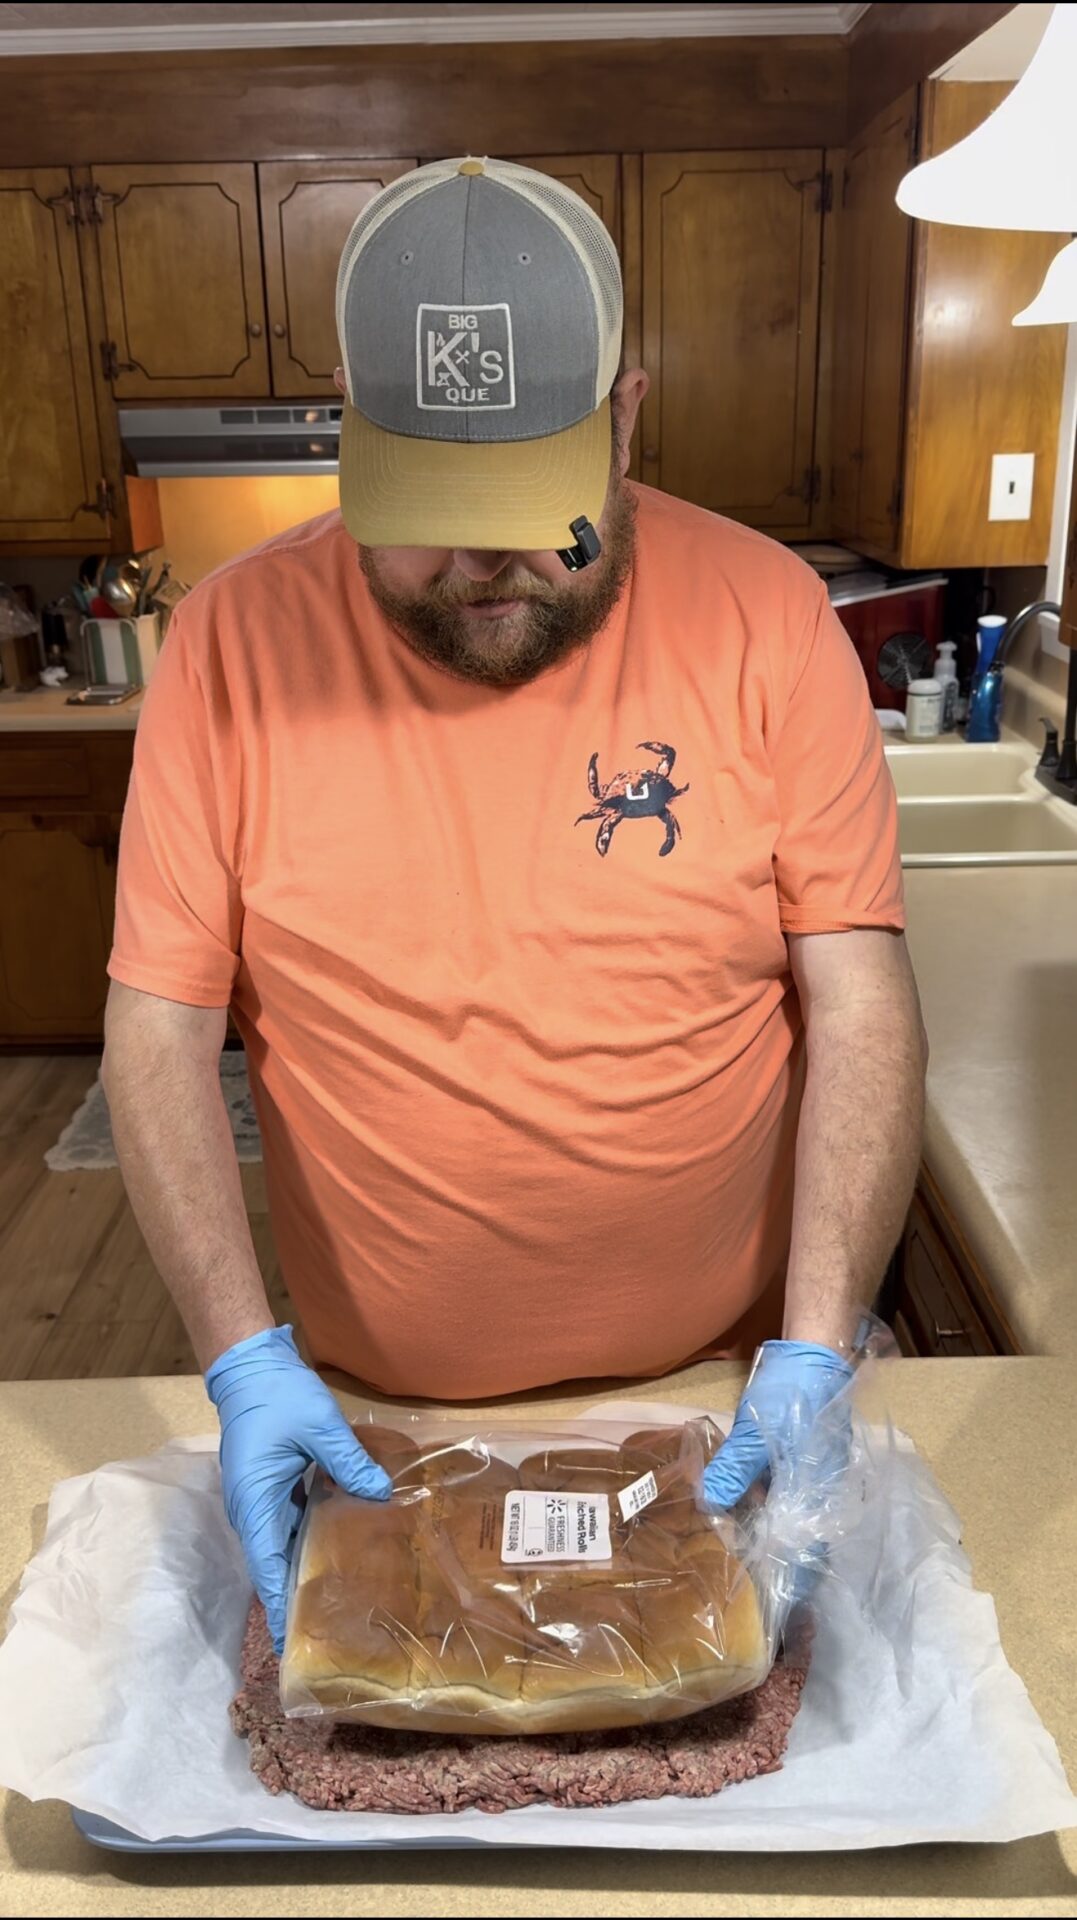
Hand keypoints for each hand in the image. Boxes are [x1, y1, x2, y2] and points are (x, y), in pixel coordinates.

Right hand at [205, 1324, 390, 1652]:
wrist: (250, 1366)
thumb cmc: (278, 1396)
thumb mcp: (319, 1426)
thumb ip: (348, 1463)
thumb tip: (380, 1496)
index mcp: (255, 1504)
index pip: (268, 1570)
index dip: (282, 1609)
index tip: (294, 1647)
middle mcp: (253, 1510)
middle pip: (276, 1565)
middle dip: (299, 1598)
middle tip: (333, 1632)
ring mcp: (261, 1499)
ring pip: (285, 1545)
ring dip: (308, 1569)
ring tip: (342, 1599)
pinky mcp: (272, 1486)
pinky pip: (292, 1522)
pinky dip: (313, 1538)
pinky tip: (343, 1545)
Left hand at [702, 1339, 853, 1607]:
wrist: (818, 1357)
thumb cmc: (792, 1397)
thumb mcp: (756, 1435)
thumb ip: (734, 1472)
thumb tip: (709, 1507)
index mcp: (813, 1496)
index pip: (804, 1556)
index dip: (787, 1586)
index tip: (767, 1612)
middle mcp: (819, 1496)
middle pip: (796, 1542)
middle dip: (771, 1565)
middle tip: (739, 1589)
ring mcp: (814, 1480)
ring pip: (788, 1520)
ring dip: (765, 1536)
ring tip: (732, 1557)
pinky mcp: (805, 1466)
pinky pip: (785, 1499)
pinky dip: (765, 1510)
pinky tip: (739, 1512)